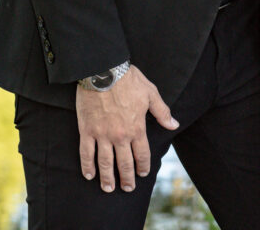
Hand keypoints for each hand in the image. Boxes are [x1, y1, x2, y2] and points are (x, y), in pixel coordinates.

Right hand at [76, 65, 177, 192]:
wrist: (104, 70)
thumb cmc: (129, 80)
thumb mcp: (150, 93)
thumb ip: (162, 112)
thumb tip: (173, 125)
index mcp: (137, 128)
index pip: (142, 154)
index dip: (143, 166)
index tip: (142, 173)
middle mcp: (120, 136)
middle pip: (124, 163)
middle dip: (127, 179)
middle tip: (127, 188)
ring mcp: (102, 135)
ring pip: (105, 163)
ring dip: (107, 178)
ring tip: (108, 188)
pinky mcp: (87, 130)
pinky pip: (86, 153)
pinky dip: (87, 166)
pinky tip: (89, 175)